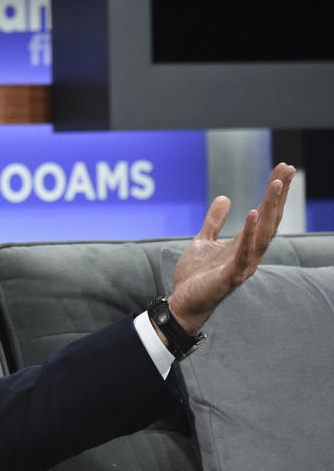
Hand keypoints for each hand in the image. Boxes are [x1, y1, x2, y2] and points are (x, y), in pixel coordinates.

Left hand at [165, 163, 295, 335]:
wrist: (183, 302)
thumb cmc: (196, 276)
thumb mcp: (203, 241)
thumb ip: (214, 221)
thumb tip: (223, 197)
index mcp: (244, 243)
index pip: (264, 214)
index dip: (274, 193)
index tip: (282, 169)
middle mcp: (250, 253)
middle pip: (269, 219)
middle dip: (278, 194)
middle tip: (288, 169)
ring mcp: (243, 264)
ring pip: (262, 233)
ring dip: (269, 207)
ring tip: (275, 184)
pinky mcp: (231, 274)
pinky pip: (243, 251)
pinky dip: (249, 232)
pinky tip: (252, 213)